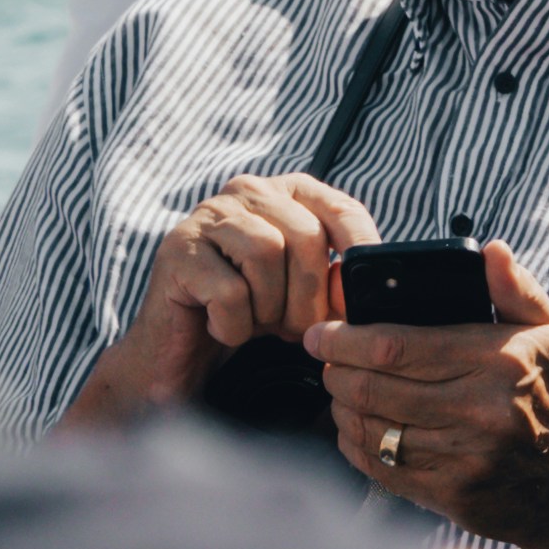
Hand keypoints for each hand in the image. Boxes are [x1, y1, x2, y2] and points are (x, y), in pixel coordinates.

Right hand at [63, 170, 382, 428]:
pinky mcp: (177, 252)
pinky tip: (221, 329)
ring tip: (257, 325)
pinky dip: (234, 324)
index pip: (339, 207)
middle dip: (309, 297)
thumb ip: (335, 277)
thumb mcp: (302, 292)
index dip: (360, 252)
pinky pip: (228, 289)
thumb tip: (372, 284)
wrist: (178, 356)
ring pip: (265, 252)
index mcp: (285, 193)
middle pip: (304, 235)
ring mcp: (207, 217)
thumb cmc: (248, 317)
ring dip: (269, 308)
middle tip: (296, 331)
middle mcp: (246, 191)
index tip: (364, 295)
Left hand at [307, 238, 548, 548]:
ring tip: (339, 390)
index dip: (346, 339)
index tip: (321, 332)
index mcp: (500, 362)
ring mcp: (465, 460)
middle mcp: (480, 412)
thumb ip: (517, 290)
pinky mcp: (454, 498)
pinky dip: (358, 447)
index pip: (397, 347)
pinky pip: (384, 470)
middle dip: (335, 371)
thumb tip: (489, 249)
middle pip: (374, 388)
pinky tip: (356, 428)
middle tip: (324, 359)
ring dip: (342, 407)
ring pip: (373, 430)